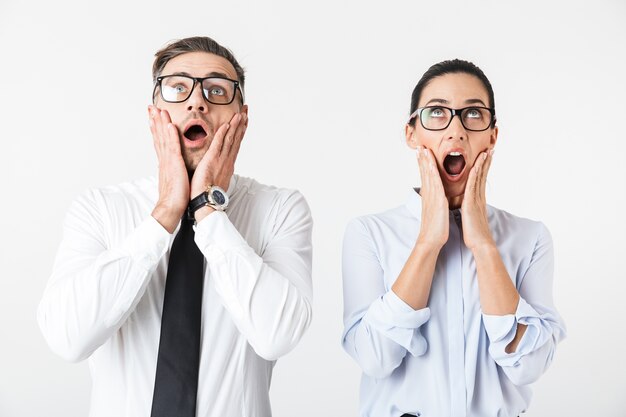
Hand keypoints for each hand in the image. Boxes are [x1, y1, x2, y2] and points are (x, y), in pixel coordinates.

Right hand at [149, 105, 189, 232]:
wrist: (170, 207)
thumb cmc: (174, 197)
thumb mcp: (173, 179)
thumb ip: (171, 169)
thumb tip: (170, 166)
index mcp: (164, 162)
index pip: (159, 141)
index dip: (156, 128)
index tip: (153, 117)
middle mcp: (164, 159)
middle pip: (158, 136)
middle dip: (154, 121)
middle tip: (151, 107)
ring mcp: (168, 161)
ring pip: (163, 138)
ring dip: (161, 123)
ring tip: (158, 110)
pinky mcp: (174, 164)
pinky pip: (173, 147)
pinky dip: (171, 135)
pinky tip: (169, 125)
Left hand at [190, 111, 246, 221]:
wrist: (206, 202)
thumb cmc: (208, 193)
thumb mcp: (217, 180)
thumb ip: (218, 171)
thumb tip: (218, 168)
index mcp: (228, 164)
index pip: (236, 144)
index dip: (240, 132)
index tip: (244, 121)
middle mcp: (228, 160)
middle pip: (237, 139)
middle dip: (242, 124)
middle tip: (246, 112)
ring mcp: (221, 160)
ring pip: (231, 139)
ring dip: (236, 125)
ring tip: (241, 114)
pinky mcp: (212, 160)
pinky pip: (219, 144)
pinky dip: (223, 134)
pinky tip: (227, 125)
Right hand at [416, 146, 448, 248]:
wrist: (430, 241)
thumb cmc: (435, 229)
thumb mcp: (435, 212)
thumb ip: (435, 203)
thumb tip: (437, 199)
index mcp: (429, 197)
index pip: (425, 177)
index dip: (423, 165)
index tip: (421, 154)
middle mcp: (428, 195)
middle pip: (424, 173)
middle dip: (422, 160)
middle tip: (419, 147)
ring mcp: (432, 197)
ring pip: (428, 176)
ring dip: (425, 162)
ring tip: (423, 150)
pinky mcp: (437, 201)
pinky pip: (434, 185)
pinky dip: (432, 173)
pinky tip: (431, 165)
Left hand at [461, 149, 494, 250]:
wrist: (480, 244)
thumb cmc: (475, 233)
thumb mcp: (472, 217)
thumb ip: (471, 208)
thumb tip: (469, 205)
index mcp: (477, 200)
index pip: (481, 180)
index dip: (483, 168)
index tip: (485, 157)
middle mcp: (479, 197)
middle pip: (483, 175)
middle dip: (486, 162)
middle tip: (490, 148)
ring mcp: (476, 199)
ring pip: (480, 178)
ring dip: (483, 164)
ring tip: (487, 152)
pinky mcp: (472, 203)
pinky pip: (473, 186)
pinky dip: (475, 175)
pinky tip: (476, 166)